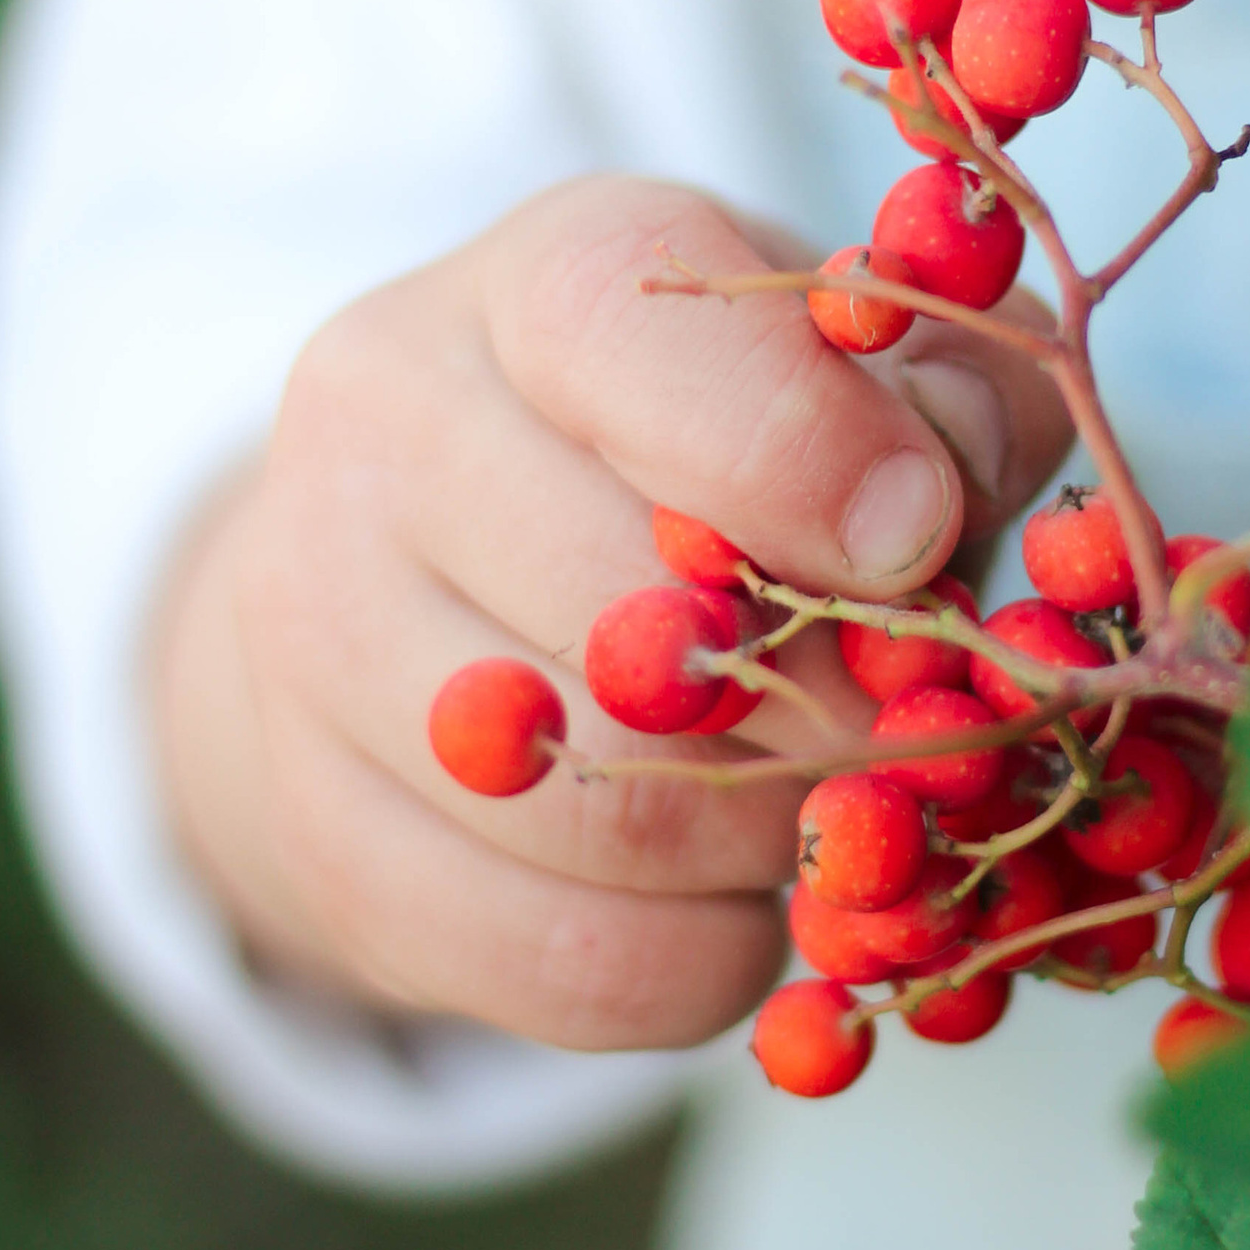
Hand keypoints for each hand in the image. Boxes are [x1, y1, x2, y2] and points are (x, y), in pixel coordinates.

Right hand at [151, 176, 1070, 1050]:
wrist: (431, 572)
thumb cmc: (713, 450)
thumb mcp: (845, 371)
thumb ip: (939, 403)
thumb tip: (934, 505)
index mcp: (534, 282)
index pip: (643, 345)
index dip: (809, 461)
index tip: (920, 542)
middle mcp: (382, 427)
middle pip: (628, 614)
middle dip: (822, 705)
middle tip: (897, 725)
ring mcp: (310, 630)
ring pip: (594, 813)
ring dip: (767, 850)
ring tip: (823, 814)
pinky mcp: (313, 825)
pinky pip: (549, 958)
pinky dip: (694, 966)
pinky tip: (736, 911)